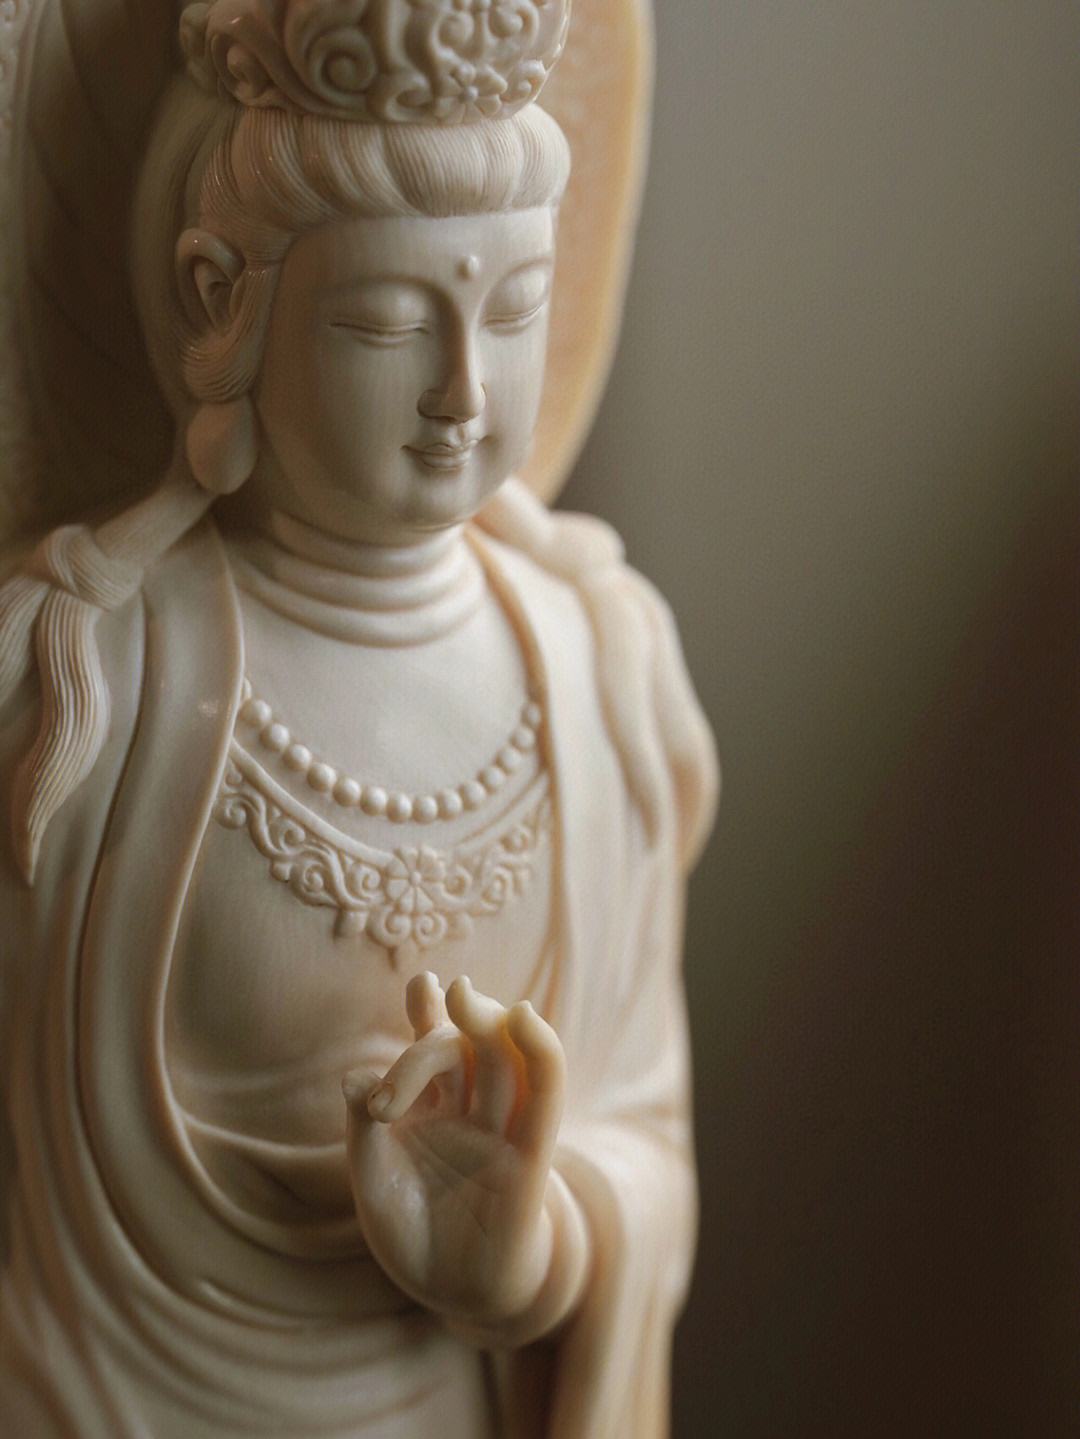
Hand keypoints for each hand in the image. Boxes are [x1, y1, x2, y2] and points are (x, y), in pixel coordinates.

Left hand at [343, 973, 569, 1329]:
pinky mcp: (529, 1156)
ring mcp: (500, 1128)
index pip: (433, 1043)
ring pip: (503, 1059)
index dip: (428, 1009)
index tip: (424, 984)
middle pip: (465, 1047)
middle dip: (446, 1022)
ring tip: (462, 996)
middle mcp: (468, 1108)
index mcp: (431, 1106)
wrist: (450, 1290)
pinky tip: (526, 1020)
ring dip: (487, 1020)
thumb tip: (353, 1077)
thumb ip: (365, 1129)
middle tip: (426, 1010)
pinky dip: (540, 1054)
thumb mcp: (374, 1180)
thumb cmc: (411, 1231)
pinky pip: (543, 1097)